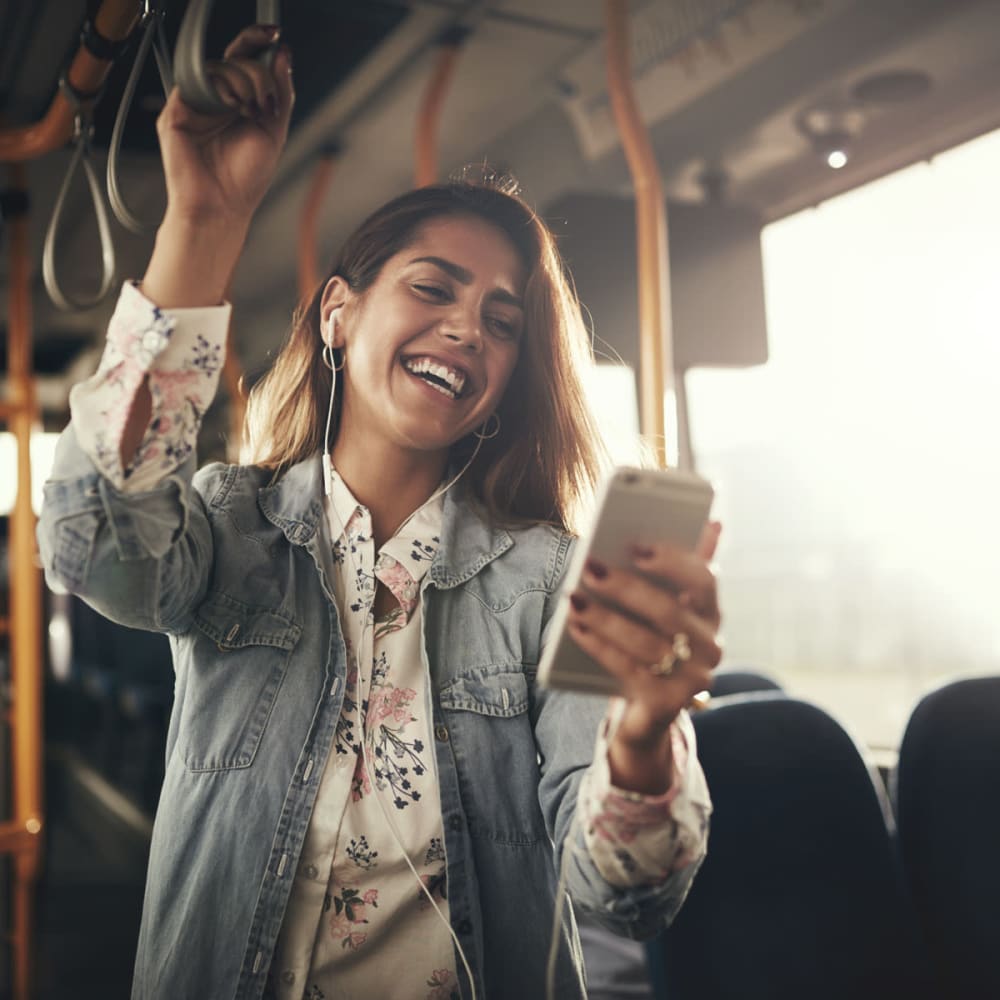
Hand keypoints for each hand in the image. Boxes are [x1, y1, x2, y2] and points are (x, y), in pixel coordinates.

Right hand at [156, 25, 294, 226]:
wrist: (223, 207)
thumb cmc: (245, 179)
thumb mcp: (275, 131)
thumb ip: (281, 93)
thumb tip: (283, 54)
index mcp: (235, 101)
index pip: (243, 59)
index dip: (257, 41)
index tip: (275, 34)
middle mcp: (213, 99)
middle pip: (233, 57)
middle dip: (257, 70)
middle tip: (266, 97)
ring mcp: (193, 104)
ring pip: (218, 67)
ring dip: (243, 82)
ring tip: (252, 111)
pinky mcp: (176, 112)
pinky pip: (198, 83)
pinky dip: (222, 90)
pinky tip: (234, 108)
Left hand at [566, 520, 722, 792]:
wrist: (648, 709)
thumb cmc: (653, 642)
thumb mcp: (666, 605)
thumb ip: (679, 567)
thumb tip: (712, 522)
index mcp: (711, 613)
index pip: (704, 580)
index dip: (672, 561)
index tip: (636, 547)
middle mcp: (710, 646)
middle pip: (669, 612)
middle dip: (627, 588)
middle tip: (590, 568)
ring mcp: (693, 678)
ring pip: (648, 644)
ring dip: (606, 619)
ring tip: (575, 598)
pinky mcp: (669, 703)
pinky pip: (630, 671)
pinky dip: (599, 646)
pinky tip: (576, 627)